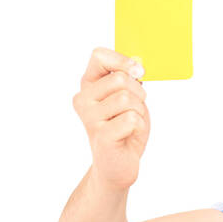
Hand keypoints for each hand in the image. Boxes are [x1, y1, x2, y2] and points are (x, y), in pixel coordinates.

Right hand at [72, 47, 150, 189]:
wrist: (118, 165)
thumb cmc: (124, 129)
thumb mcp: (129, 97)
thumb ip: (129, 79)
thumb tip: (136, 65)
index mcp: (88, 85)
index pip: (99, 56)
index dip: (122, 61)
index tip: (138, 73)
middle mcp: (83, 99)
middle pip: (121, 79)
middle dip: (139, 94)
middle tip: (134, 111)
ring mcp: (89, 118)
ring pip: (128, 99)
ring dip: (139, 112)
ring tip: (130, 125)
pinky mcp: (101, 135)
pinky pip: (131, 119)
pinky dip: (139, 127)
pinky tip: (128, 136)